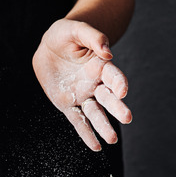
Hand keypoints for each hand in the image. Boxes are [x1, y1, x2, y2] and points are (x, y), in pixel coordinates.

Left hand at [32, 19, 130, 150]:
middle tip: (127, 117)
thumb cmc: (65, 34)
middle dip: (116, 107)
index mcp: (99, 65)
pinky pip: (78, 121)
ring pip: (94, 113)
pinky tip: (96, 147)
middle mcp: (94, 83)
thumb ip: (93, 37)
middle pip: (107, 97)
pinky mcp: (68, 104)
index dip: (119, 83)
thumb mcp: (75, 29)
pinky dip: (86, 134)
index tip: (122, 91)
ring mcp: (82, 95)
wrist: (48, 47)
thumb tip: (107, 52)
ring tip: (112, 139)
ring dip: (103, 125)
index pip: (113, 76)